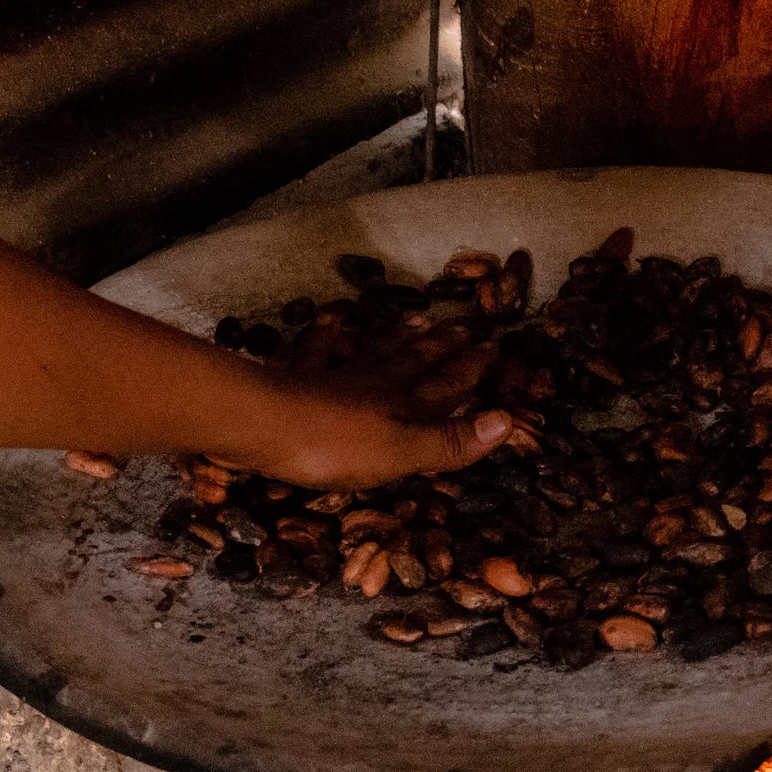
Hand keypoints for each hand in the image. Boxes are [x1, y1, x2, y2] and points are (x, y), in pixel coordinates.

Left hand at [228, 321, 511, 489]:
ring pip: (377, 352)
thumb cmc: (336, 447)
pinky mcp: (300, 381)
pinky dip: (327, 334)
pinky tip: (330, 318)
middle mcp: (376, 384)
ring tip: (419, 319)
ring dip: (400, 338)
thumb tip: (507, 419)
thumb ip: (451, 440)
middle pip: (416, 361)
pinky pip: (319, 351)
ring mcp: (337, 379)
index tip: (492, 346)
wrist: (264, 425)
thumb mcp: (403, 452)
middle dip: (443, 347)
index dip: (470, 369)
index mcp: (405, 405)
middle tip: (464, 325)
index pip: (447, 384)